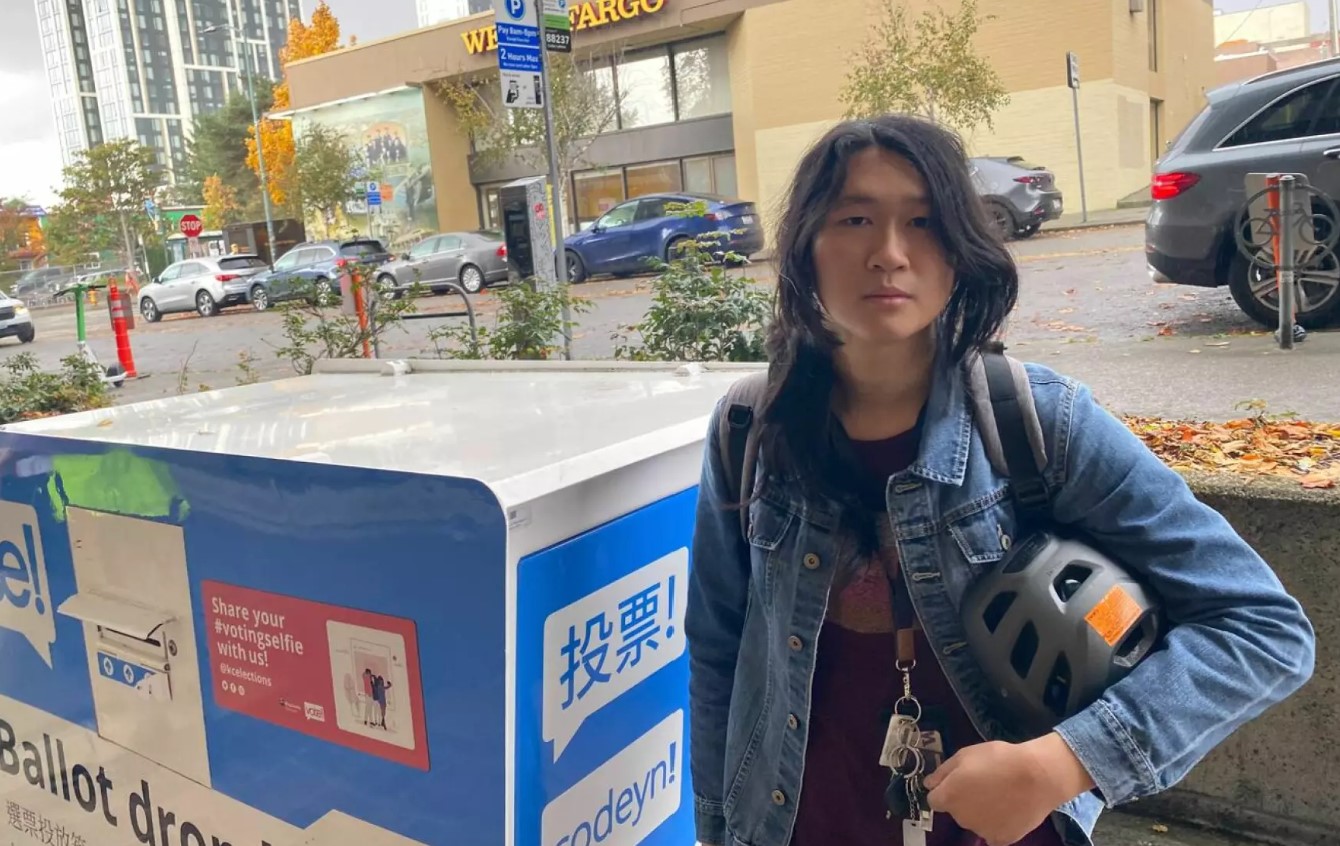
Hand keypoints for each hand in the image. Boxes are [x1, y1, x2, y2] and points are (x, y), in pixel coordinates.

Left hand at [923, 733, 1094, 845]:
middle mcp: (961, 818)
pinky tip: (1009, 809)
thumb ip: (943, 771)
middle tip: (985, 783)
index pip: (934, 800)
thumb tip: (928, 784)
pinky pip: (993, 832)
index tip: (958, 782)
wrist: (1037, 776)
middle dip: (964, 799)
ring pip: (975, 821)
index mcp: (948, 797)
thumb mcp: (965, 755)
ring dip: (981, 812)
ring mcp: (981, 831)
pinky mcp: (1002, 839)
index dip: (944, 790)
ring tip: (1001, 794)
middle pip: (956, 810)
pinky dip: (998, 823)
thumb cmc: (999, 759)